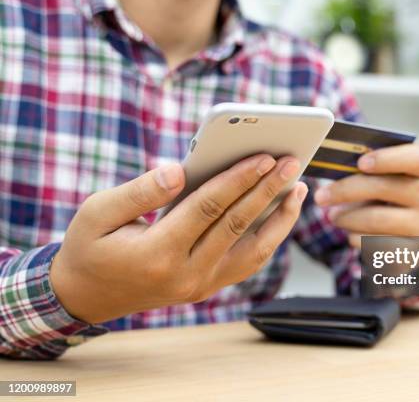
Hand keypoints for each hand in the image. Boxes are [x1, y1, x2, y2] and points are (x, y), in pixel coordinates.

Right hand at [50, 155, 306, 323]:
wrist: (87, 295)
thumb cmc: (90, 246)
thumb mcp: (98, 213)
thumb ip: (140, 191)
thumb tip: (180, 170)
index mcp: (157, 252)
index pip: (208, 208)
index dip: (238, 179)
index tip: (263, 156)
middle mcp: (186, 274)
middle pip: (237, 225)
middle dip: (267, 190)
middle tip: (292, 161)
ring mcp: (200, 285)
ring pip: (254, 251)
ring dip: (280, 218)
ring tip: (297, 189)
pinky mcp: (207, 287)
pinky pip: (248, 264)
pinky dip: (270, 239)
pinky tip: (280, 215)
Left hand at [314, 143, 418, 247]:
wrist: (402, 236)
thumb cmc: (382, 199)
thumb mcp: (377, 181)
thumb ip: (362, 170)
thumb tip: (331, 162)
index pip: (415, 157)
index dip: (387, 158)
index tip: (360, 163)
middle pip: (386, 187)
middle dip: (346, 191)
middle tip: (321, 197)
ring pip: (377, 219)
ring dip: (347, 218)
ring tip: (333, 217)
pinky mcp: (415, 250)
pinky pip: (378, 245)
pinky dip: (357, 239)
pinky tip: (351, 235)